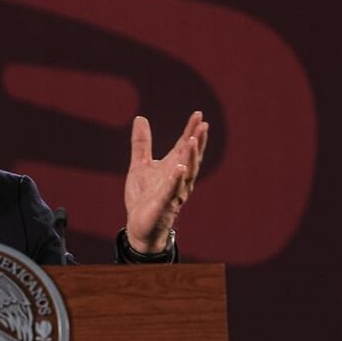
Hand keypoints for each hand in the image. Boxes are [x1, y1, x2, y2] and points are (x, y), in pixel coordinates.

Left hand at [124, 111, 208, 252]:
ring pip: (186, 173)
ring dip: (190, 157)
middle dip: (197, 142)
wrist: (138, 226)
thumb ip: (142, 143)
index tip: (198, 114)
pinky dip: (176, 179)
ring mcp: (173, 192)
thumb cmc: (143, 196)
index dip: (192, 131)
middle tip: (203, 124)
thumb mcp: (140, 165)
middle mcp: (178, 178)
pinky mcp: (164, 204)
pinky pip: (171, 191)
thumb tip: (140, 118)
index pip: (184, 146)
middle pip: (191, 157)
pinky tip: (180, 167)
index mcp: (173, 167)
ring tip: (192, 140)